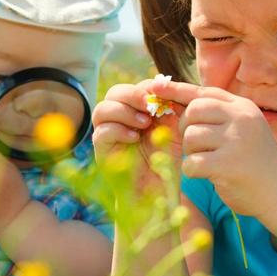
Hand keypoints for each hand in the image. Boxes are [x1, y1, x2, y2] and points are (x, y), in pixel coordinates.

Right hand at [92, 80, 183, 194]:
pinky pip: (101, 132)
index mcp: (136, 110)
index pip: (136, 87)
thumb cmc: (167, 160)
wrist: (158, 191)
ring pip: (102, 109)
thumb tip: (166, 84)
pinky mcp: (101, 151)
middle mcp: (119, 119)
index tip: (165, 96)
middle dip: (133, 95)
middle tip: (150, 106)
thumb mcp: (175, 129)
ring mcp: (107, 134)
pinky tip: (135, 138)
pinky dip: (118, 131)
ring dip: (124, 111)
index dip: (149, 87)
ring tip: (144, 124)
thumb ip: (172, 107)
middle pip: (115, 92)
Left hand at [149, 79, 276, 216]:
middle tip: (196, 145)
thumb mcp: (242, 129)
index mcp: (243, 107)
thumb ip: (217, 114)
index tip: (155, 86)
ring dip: (192, 152)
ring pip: (191, 137)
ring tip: (208, 161)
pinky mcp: (228, 165)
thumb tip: (174, 99)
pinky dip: (193, 171)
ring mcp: (236, 140)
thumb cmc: (255, 161)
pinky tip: (208, 175)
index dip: (176, 89)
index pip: (204, 92)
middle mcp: (241, 118)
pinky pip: (192, 163)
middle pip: (193, 111)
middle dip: (186, 128)